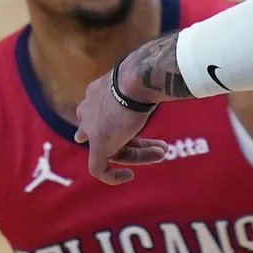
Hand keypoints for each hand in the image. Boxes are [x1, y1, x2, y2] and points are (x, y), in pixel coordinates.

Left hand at [74, 67, 169, 183]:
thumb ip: (139, 86)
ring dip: (139, 154)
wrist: (137, 80)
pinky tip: (128, 176)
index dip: (119, 127)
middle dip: (136, 143)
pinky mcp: (97, 145)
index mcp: (95, 93)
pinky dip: (112, 176)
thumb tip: (162, 78)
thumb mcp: (138, 79)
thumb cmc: (143, 76)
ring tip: (163, 153)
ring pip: (112, 149)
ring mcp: (91, 129)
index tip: (138, 133)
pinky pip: (98, 168)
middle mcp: (89, 111)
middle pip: (108, 133)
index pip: (103, 114)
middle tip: (162, 148)